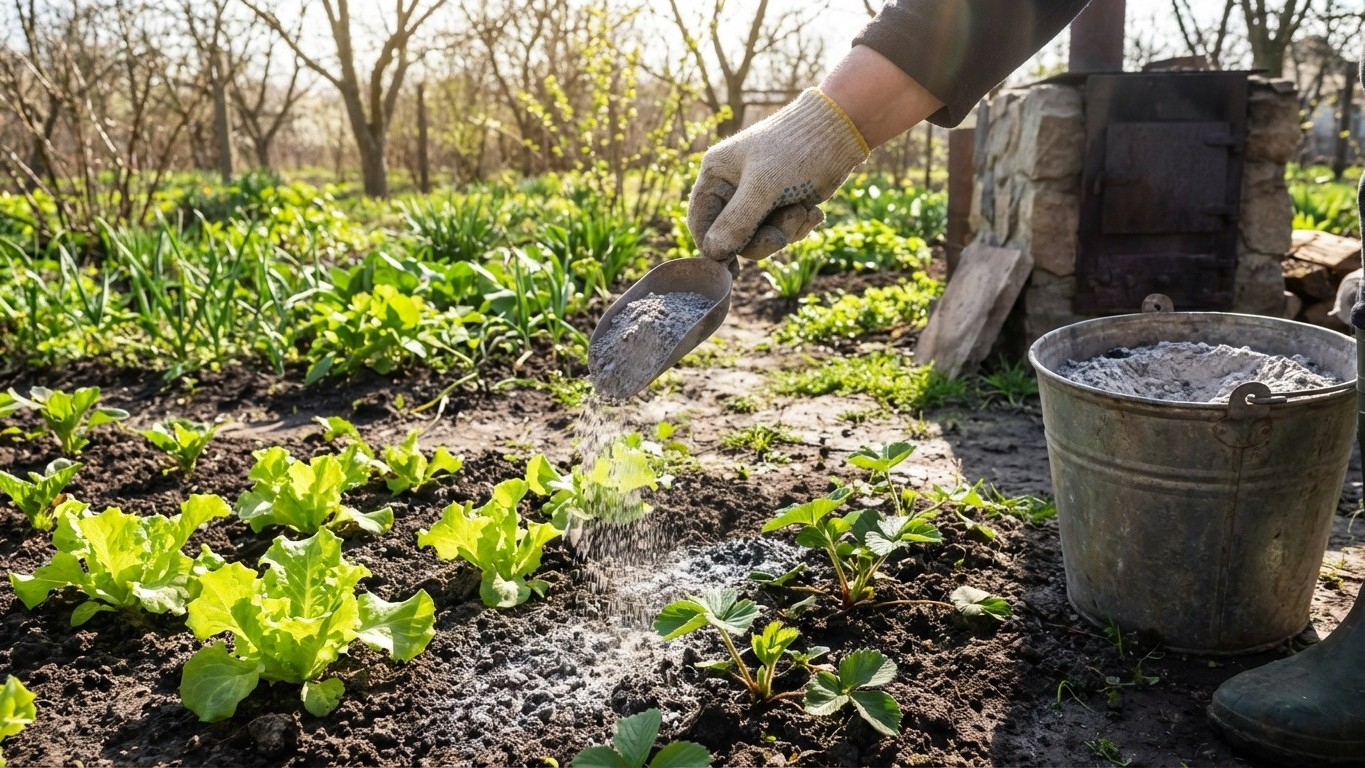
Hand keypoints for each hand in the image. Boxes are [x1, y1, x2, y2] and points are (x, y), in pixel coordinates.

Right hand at [686, 88, 869, 263]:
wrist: (840, 133)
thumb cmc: (795, 150)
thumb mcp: (764, 188)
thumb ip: (737, 221)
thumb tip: (713, 252)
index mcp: (716, 175)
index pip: (700, 221)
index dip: (713, 247)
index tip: (732, 267)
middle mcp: (733, 187)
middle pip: (734, 237)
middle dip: (763, 239)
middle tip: (782, 236)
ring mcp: (758, 197)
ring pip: (761, 238)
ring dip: (786, 231)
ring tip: (803, 210)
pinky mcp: (782, 203)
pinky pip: (782, 231)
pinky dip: (799, 225)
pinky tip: (813, 210)